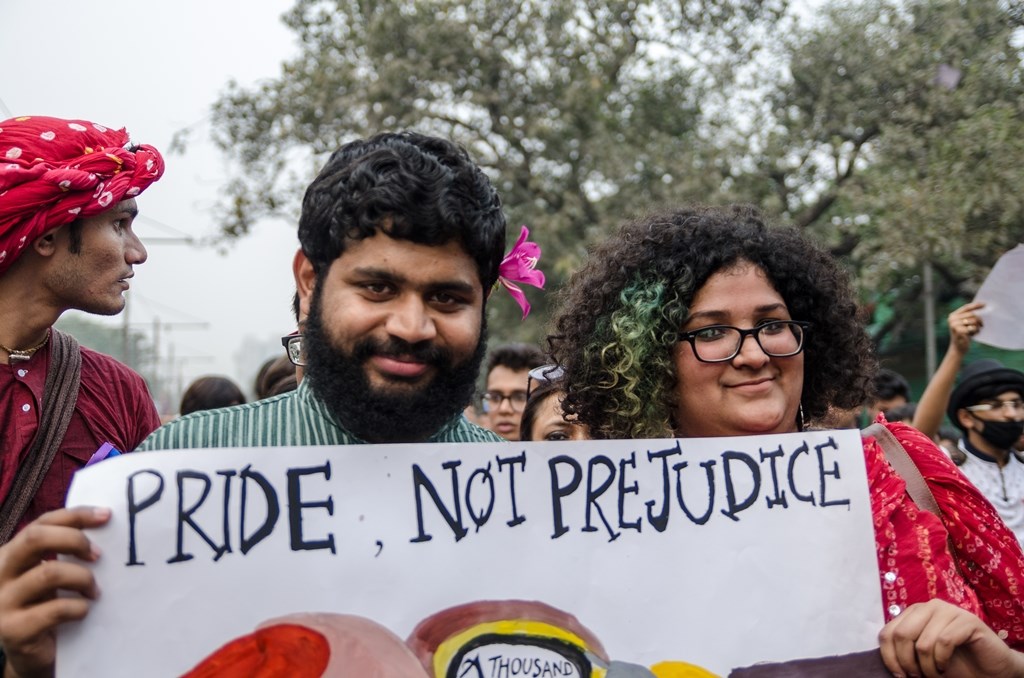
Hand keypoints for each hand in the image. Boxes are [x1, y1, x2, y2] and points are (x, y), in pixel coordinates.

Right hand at [0, 507, 109, 677]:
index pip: (42, 523)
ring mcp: (2, 602)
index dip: (75, 515)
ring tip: (95, 591)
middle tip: (98, 555)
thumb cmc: (46, 606)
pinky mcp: (12, 630)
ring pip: (48, 573)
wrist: (31, 654)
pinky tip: (83, 611)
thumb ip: (64, 551)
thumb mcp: (52, 574)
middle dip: (74, 540)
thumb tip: (103, 519)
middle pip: (36, 538)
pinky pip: (54, 610)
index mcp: (10, 554)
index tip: (106, 515)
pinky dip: (78, 608)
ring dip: (83, 579)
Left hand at [878, 599, 1023, 677]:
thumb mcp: (922, 656)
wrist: (989, 670)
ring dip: (927, 667)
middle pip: (902, 635)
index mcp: (913, 613)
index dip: (889, 658)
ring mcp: (949, 610)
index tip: (899, 676)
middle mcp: (929, 606)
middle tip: (917, 677)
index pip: (887, 633)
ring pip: (923, 642)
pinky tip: (946, 667)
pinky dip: (942, 661)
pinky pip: (944, 642)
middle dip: (907, 662)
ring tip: (936, 674)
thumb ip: (904, 650)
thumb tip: (886, 660)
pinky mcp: (967, 620)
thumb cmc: (953, 663)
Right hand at [947, 301, 984, 353]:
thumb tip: (983, 307)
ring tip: (975, 331)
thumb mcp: (965, 324)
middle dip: (979, 319)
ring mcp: (954, 325)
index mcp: (952, 316)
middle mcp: (952, 319)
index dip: (976, 305)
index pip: (966, 307)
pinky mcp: (959, 331)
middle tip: (982, 324)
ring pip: (973, 320)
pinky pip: (973, 327)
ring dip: (978, 326)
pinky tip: (973, 334)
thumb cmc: (964, 335)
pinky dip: (976, 331)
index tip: (985, 304)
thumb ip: (969, 316)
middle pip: (972, 314)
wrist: (958, 348)